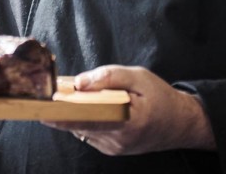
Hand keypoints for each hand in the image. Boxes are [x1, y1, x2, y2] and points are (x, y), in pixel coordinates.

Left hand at [43, 65, 214, 155]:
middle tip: (48, 98)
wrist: (181, 123)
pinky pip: (90, 132)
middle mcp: (119, 140)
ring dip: (74, 114)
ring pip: (83, 128)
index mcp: (127, 122)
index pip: (88, 120)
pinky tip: (87, 106)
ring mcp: (115, 148)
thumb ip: (108, 77)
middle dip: (62, 112)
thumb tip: (79, 82)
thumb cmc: (160, 96)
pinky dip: (84, 118)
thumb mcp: (138, 77)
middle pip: (80, 125)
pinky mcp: (112, 149)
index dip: (63, 115)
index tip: (44, 108)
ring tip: (67, 97)